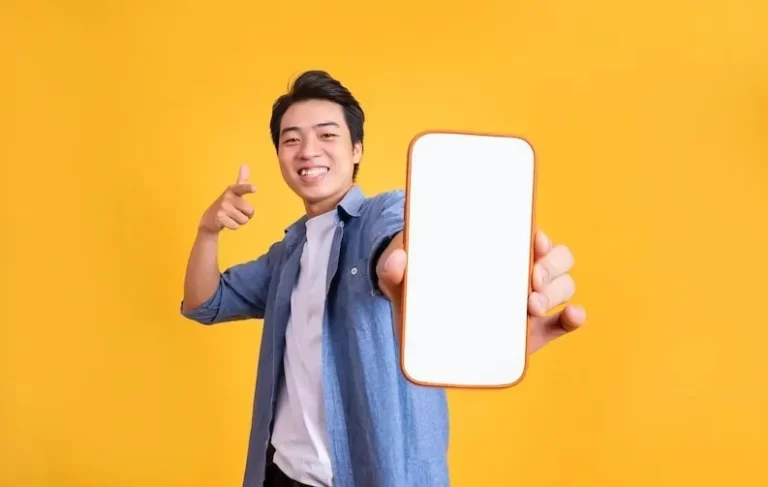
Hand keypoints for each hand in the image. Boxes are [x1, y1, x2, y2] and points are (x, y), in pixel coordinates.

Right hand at [198, 164, 255, 234]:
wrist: (210, 218)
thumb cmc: (227, 204)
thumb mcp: (234, 192)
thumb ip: (242, 180)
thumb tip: (245, 164)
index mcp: (233, 190)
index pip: (242, 188)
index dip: (248, 188)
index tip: (254, 188)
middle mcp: (228, 197)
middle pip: (250, 211)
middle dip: (246, 215)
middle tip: (236, 212)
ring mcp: (223, 207)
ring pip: (244, 220)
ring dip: (240, 221)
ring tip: (231, 217)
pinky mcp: (219, 217)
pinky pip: (236, 226)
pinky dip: (233, 226)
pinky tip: (226, 222)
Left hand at [375, 229, 584, 353]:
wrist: (422, 330)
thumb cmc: (417, 290)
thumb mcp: (401, 277)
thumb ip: (393, 268)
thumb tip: (398, 259)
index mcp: (494, 252)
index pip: (528, 237)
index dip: (538, 237)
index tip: (533, 240)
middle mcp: (518, 273)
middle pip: (556, 259)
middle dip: (551, 266)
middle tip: (530, 278)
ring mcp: (527, 303)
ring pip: (562, 286)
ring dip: (557, 291)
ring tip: (532, 304)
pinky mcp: (531, 333)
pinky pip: (561, 323)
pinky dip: (573, 317)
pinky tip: (573, 315)